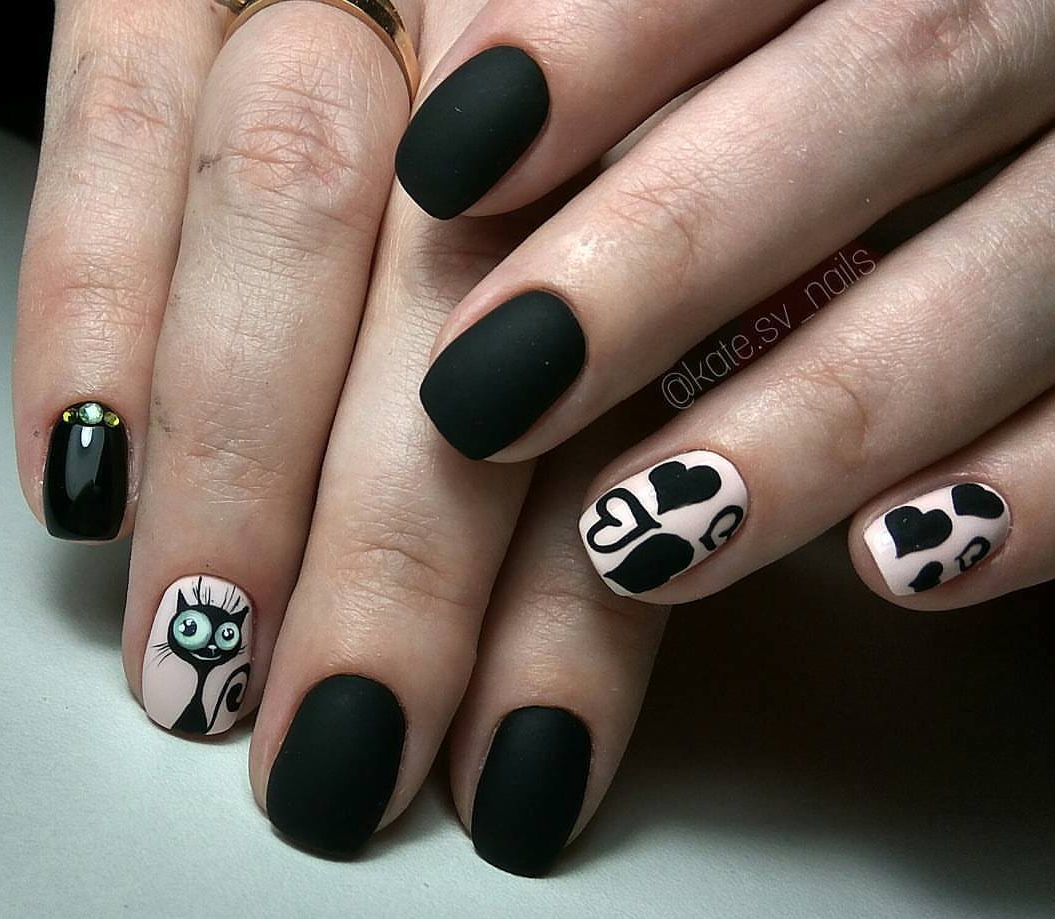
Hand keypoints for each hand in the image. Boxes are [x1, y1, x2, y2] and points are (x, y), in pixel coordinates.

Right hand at [11, 0, 667, 876]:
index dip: (569, 599)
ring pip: (286, 201)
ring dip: (238, 458)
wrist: (468, 8)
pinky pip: (119, 102)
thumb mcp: (685, 237)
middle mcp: (513, 54)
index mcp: (677, 109)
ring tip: (204, 652)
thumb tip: (640, 566)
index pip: (630, 394)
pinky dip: (93, 293)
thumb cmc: (599, 121)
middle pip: (455, 304)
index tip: (525, 761)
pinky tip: (86, 481)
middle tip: (347, 743)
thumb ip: (679, 361)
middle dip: (394, 556)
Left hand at [399, 0, 1054, 607]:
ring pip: (1015, 274)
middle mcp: (1040, 13)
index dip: (599, 40)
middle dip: (670, 250)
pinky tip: (895, 573)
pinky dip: (1035, 490)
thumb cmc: (798, 88)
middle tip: (486, 400)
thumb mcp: (737, 32)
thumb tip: (454, 117)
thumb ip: (641, 42)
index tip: (444, 164)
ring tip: (643, 541)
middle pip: (879, 87)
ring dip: (820, 423)